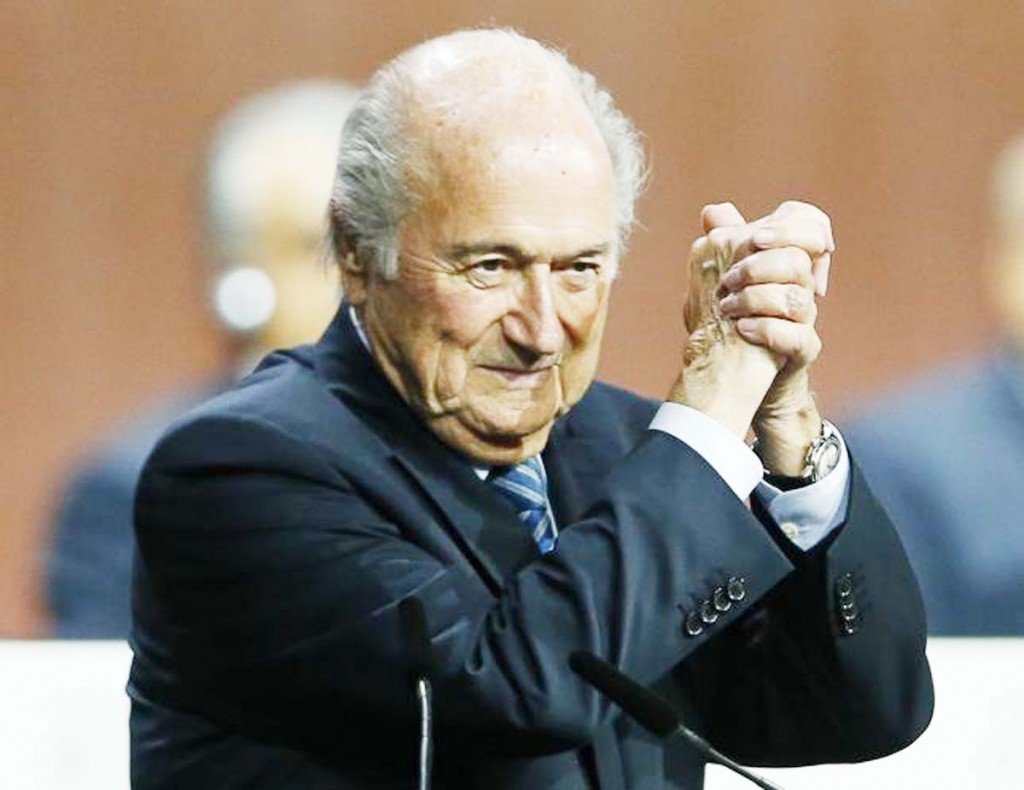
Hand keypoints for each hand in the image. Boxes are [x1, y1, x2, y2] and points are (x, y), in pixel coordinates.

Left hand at [671, 201, 833, 468]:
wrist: (737, 374)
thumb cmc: (732, 320)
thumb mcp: (722, 279)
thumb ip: (723, 244)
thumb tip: (713, 211)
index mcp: (786, 260)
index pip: (811, 223)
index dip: (790, 225)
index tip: (755, 238)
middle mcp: (803, 285)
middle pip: (803, 258)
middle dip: (760, 265)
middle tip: (728, 279)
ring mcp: (806, 318)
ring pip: (799, 299)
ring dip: (756, 301)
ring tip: (727, 309)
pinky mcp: (803, 349)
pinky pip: (799, 337)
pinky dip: (768, 331)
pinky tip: (743, 330)